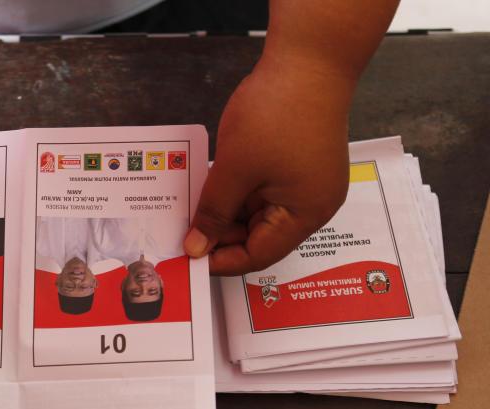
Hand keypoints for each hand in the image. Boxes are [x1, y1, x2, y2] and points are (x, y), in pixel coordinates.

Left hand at [184, 61, 351, 275]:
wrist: (308, 60)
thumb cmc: (275, 114)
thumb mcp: (235, 169)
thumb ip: (214, 213)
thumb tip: (197, 249)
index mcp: (305, 214)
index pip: (259, 255)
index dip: (222, 260)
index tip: (189, 258)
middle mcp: (312, 205)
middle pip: (261, 237)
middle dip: (222, 236)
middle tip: (184, 232)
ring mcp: (307, 183)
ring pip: (259, 213)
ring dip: (227, 213)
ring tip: (192, 209)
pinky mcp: (298, 164)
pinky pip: (263, 190)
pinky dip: (238, 192)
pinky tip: (211, 188)